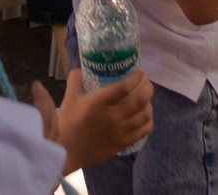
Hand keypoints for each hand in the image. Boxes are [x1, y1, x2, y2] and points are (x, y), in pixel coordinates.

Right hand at [39, 68, 155, 173]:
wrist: (69, 151)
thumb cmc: (69, 122)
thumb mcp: (69, 98)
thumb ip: (76, 79)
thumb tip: (84, 67)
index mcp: (98, 102)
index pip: (124, 87)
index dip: (135, 77)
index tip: (139, 70)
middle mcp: (112, 116)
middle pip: (140, 100)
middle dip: (147, 87)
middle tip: (145, 82)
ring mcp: (120, 131)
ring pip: (145, 115)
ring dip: (149, 103)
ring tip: (145, 98)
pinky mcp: (124, 142)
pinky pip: (144, 130)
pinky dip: (149, 120)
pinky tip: (145, 115)